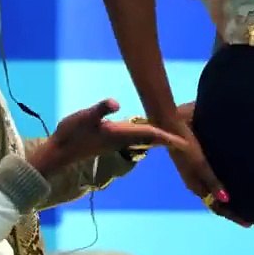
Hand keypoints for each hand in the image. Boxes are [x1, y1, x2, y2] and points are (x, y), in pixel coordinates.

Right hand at [50, 99, 189, 164]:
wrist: (60, 152)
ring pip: (148, 138)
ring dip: (163, 137)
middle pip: (155, 138)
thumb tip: (115, 102)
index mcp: (122, 134)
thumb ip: (100, 109)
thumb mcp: (84, 117)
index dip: (170, 137)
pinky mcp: (114, 139)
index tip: (187, 142)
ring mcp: (120, 140)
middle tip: (193, 140)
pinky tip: (155, 131)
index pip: (152, 134)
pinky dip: (152, 135)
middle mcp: (125, 139)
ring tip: (180, 134)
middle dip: (173, 138)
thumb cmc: (71, 133)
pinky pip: (140, 137)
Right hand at [158, 117, 251, 228]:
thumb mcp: (200, 164)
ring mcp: (196, 174)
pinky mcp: (197, 163)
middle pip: (216, 201)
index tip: (248, 223)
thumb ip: (212, 181)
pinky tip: (233, 179)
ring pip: (214, 191)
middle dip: (232, 209)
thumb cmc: (186, 144)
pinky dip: (224, 185)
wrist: (170, 127)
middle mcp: (196, 183)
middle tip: (251, 213)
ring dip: (228, 197)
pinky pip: (213, 180)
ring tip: (245, 199)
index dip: (232, 215)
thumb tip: (226, 200)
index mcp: (196, 186)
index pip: (216, 207)